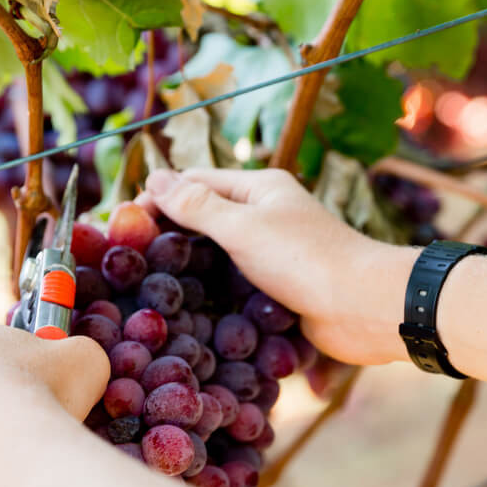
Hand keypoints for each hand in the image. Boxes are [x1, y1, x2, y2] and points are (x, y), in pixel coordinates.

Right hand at [137, 168, 415, 364]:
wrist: (363, 307)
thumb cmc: (305, 259)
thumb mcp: (243, 226)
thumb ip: (197, 205)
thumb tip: (154, 178)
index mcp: (260, 188)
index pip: (196, 182)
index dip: (158, 197)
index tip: (123, 224)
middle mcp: (267, 216)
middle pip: (207, 218)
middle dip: (170, 233)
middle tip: (130, 258)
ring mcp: (275, 253)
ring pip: (221, 254)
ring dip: (191, 266)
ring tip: (149, 286)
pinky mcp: (281, 286)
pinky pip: (238, 284)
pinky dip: (215, 292)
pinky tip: (191, 308)